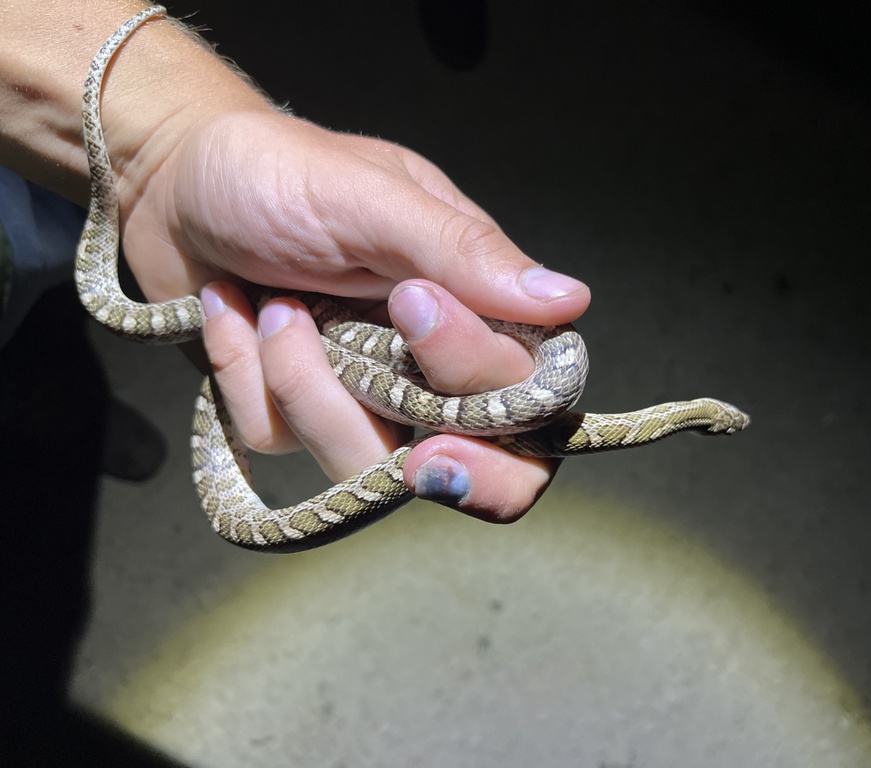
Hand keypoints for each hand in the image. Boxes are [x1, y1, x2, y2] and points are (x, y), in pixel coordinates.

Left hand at [126, 111, 590, 521]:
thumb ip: (463, 251)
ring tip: (272, 309)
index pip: (528, 393)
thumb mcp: (370, 198)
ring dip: (304, 385)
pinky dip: (246, 376)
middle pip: (476, 464)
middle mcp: (431, 365)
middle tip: (416, 460)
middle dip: (438, 468)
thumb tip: (571, 299)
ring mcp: (363, 398)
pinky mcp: (300, 415)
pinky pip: (283, 439)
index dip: (497, 407)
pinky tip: (234, 316)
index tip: (417, 341)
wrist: (173, 184)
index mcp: (476, 306)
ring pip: (363, 461)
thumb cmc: (279, 171)